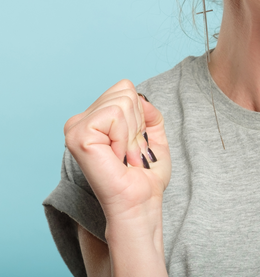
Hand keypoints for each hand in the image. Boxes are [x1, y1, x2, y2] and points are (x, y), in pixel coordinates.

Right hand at [64, 80, 171, 222]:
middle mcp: (80, 120)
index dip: (140, 114)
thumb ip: (148, 111)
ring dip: (132, 133)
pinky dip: (124, 136)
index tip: (134, 142)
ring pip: (122, 102)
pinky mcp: (78, 136)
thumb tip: (141, 96)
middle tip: (129, 151)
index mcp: (94, 118)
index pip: (125, 88)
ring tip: (124, 155)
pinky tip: (116, 157)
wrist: (141, 201)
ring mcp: (76, 127)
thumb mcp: (153, 134)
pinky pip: (114, 115)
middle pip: (125, 91)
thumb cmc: (146, 174)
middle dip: (137, 123)